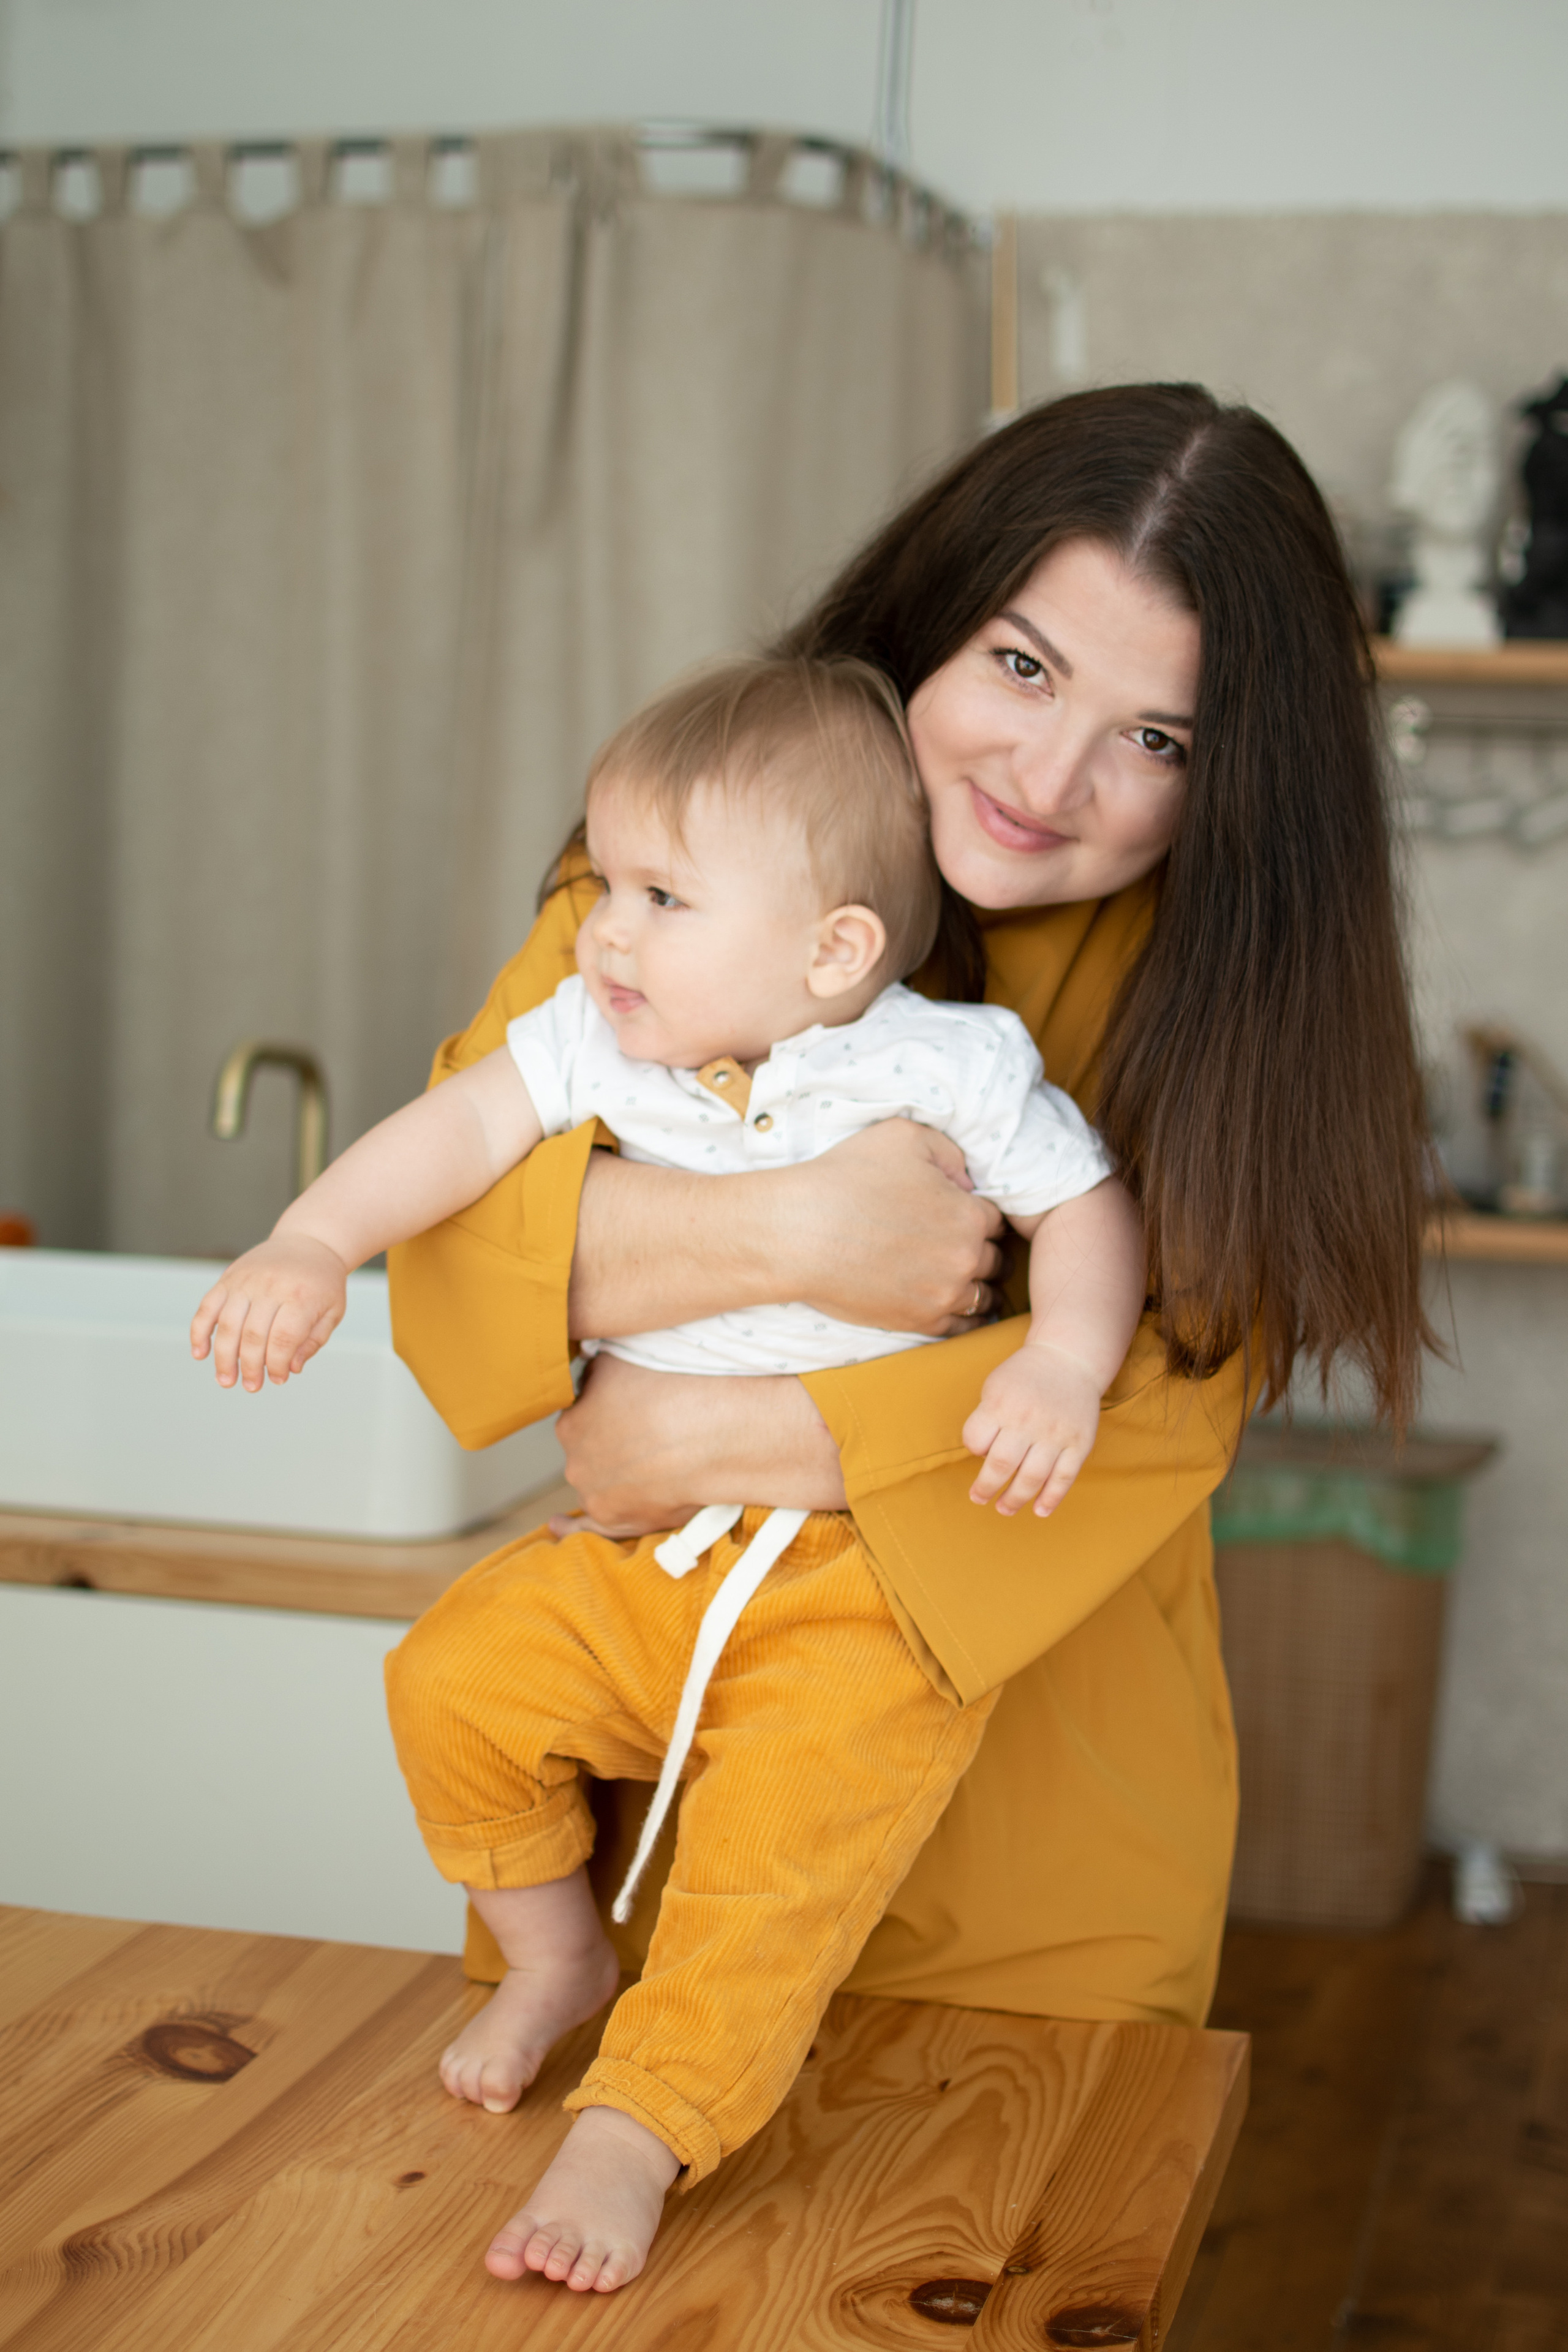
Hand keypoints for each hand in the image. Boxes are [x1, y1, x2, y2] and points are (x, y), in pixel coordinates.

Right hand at [190, 1235, 348, 1391]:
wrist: (308, 1241)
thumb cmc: (321, 1283)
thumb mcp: (332, 1311)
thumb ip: (313, 1341)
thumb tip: (290, 1368)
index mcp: (300, 1297)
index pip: (282, 1340)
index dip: (277, 1365)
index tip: (278, 1379)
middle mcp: (270, 1287)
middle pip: (252, 1336)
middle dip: (250, 1368)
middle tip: (251, 1387)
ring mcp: (245, 1281)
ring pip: (226, 1325)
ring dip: (223, 1358)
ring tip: (226, 1380)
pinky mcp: (228, 1278)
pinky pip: (207, 1307)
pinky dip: (199, 1332)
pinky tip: (200, 1354)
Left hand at [554, 1352, 845, 1532]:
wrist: (715, 1434)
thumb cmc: (675, 1389)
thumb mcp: (622, 1358)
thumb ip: (597, 1369)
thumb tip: (588, 1374)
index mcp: (572, 1421)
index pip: (582, 1415)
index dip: (608, 1409)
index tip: (634, 1407)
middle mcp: (576, 1461)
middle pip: (589, 1450)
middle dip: (611, 1441)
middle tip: (649, 1431)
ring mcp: (597, 1494)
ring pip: (598, 1481)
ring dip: (611, 1473)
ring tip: (644, 1463)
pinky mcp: (621, 1520)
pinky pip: (592, 1528)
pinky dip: (574, 1528)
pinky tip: (558, 1526)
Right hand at [780, 1120, 1005, 1335]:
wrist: (798, 1232)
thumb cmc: (845, 1178)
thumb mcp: (903, 1136)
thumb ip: (948, 1151)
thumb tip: (967, 1181)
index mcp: (968, 1214)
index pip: (997, 1219)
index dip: (983, 1216)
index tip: (971, 1219)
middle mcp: (964, 1258)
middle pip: (996, 1259)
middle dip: (986, 1251)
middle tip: (974, 1250)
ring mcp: (942, 1294)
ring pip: (985, 1296)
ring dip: (981, 1287)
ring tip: (972, 1282)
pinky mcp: (918, 1321)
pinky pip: (961, 1327)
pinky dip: (966, 1318)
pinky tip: (961, 1310)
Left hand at [961, 1339, 1102, 1517]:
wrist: (1068, 1358)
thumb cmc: (1024, 1376)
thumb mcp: (996, 1386)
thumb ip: (987, 1418)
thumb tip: (983, 1458)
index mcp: (1001, 1404)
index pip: (976, 1440)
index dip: (974, 1450)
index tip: (980, 1451)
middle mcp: (1028, 1420)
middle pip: (1002, 1465)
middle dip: (986, 1488)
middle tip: (979, 1498)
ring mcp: (1056, 1433)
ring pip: (1033, 1477)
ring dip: (1015, 1499)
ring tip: (1004, 1509)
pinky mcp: (1079, 1442)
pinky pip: (1064, 1477)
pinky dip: (1051, 1498)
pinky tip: (1039, 1511)